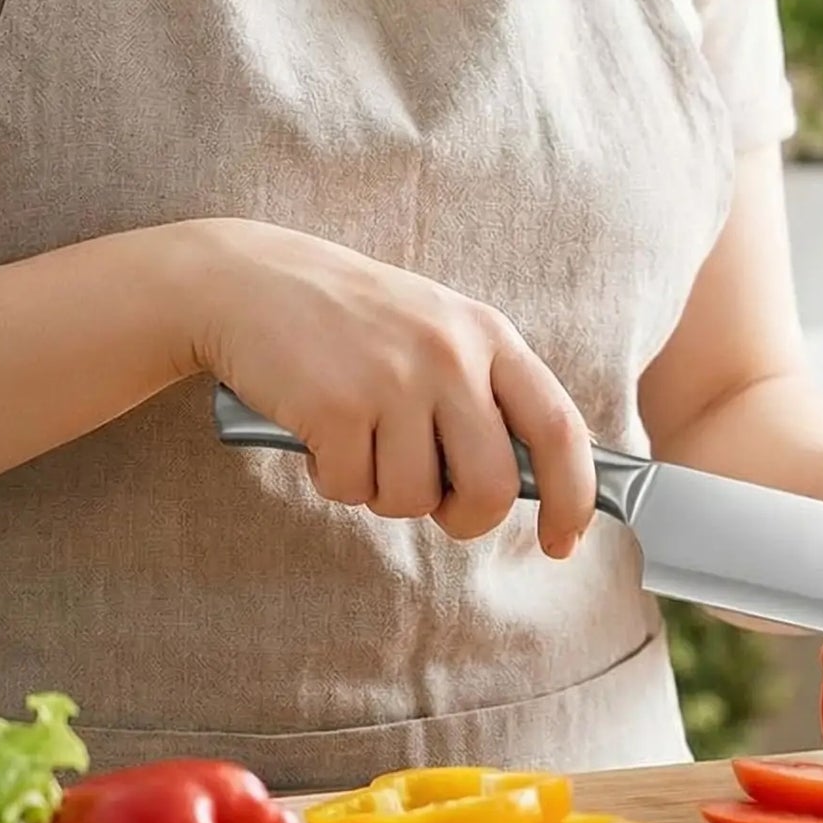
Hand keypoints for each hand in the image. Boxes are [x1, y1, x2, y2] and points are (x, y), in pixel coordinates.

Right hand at [186, 218, 594, 558]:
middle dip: (466, 518)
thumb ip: (485, 392)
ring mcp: (394, 379)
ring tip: (362, 443)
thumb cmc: (353, 319)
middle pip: (494, 486)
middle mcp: (452, 355)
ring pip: (414, 499)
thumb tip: (526, 482)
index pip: (559, 427)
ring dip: (384, 493)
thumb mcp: (440, 330)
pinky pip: (351, 490)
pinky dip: (334, 480)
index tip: (563, 542)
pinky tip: (320, 434)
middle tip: (436, 504)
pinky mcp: (335, 406)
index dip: (573, 496)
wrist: (249, 280)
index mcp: (490, 336)